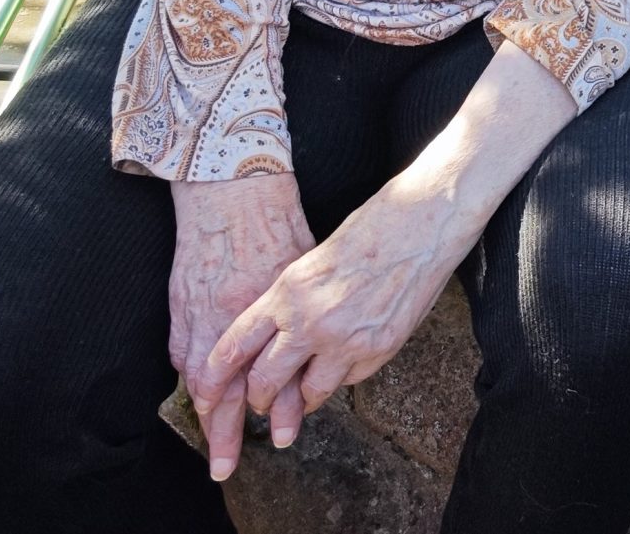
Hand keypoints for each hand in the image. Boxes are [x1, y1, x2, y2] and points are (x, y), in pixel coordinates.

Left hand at [193, 181, 473, 476]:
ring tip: (300, 397)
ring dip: (300, 398)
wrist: (422, 224)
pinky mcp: (378, 350)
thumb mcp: (311, 261)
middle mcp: (310, 321)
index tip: (207, 392)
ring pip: (307, 394)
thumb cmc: (370, 230)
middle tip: (259, 404)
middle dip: (258, 399)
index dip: (216, 375)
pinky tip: (344, 361)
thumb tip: (276, 334)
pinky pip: (347, 381)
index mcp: (287, 292)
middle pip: (265, 381)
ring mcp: (345, 340)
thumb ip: (290, 301)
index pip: (235, 345)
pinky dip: (341, 377)